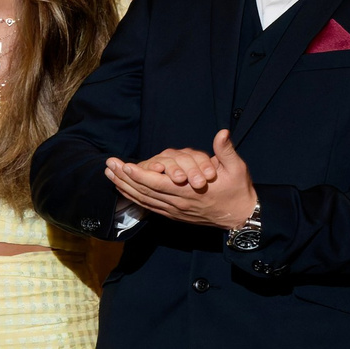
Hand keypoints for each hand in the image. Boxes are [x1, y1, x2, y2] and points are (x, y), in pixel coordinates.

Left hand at [104, 130, 256, 228]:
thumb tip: (222, 133)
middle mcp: (177, 203)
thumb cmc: (237, 189)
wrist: (240, 215)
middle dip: (124, 178)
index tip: (125, 165)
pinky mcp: (173, 214)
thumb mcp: (236, 168)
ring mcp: (173, 210)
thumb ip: (226, 151)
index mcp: (189, 191)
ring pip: (143, 200)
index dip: (139, 175)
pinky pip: (148, 206)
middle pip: (144, 191)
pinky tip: (123, 189)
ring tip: (110, 175)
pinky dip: (133, 198)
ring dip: (124, 187)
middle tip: (109, 165)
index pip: (158, 183)